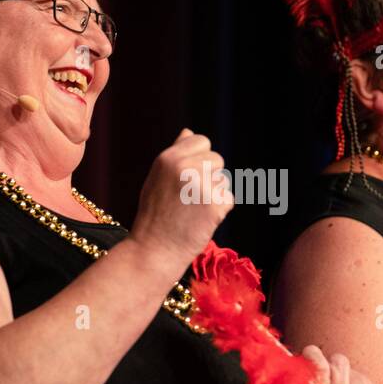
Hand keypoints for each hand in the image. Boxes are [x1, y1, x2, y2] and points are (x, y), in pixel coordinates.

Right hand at [128, 128, 234, 271]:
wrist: (154, 250)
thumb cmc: (155, 215)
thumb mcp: (156, 178)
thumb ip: (174, 155)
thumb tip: (189, 132)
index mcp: (169, 158)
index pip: (201, 141)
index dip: (199, 158)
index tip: (189, 177)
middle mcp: (185, 168)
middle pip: (217, 159)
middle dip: (209, 176)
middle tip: (189, 198)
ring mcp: (201, 186)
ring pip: (223, 181)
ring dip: (213, 194)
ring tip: (191, 211)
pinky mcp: (215, 205)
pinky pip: (228, 199)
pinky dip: (219, 211)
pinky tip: (200, 220)